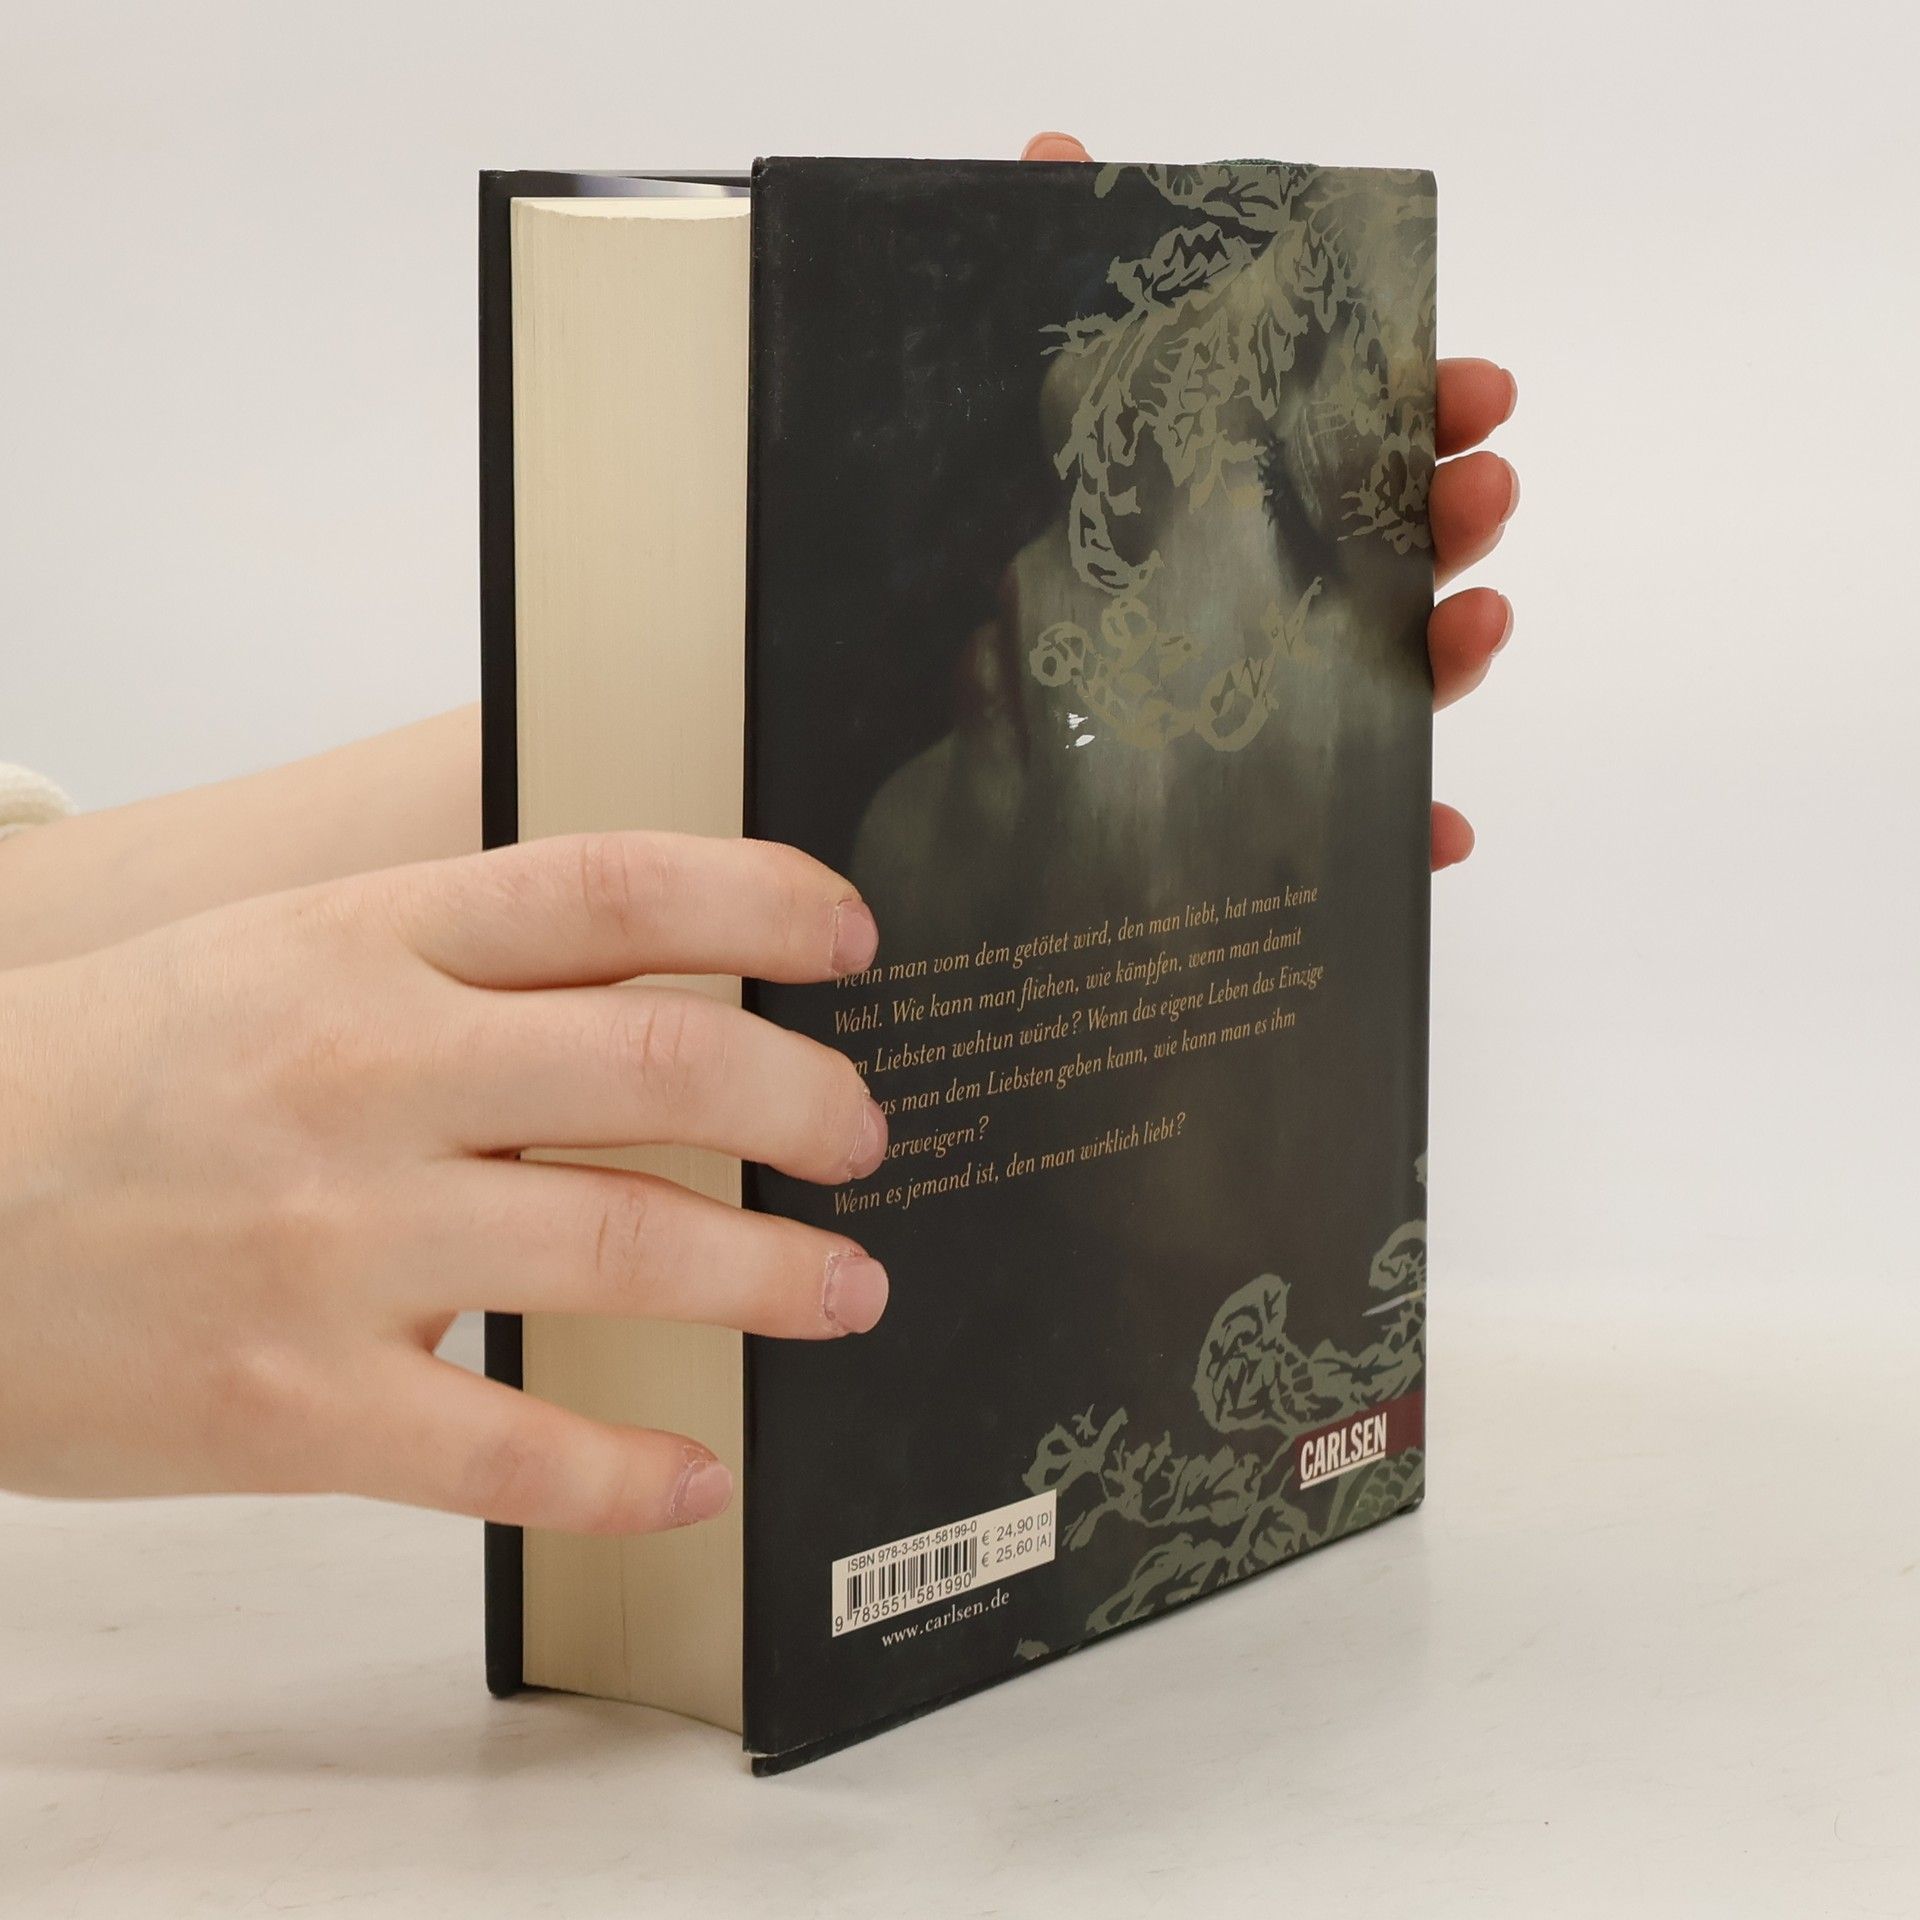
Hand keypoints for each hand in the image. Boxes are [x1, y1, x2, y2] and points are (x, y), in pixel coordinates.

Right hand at [0, 834, 887, 1530]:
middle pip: (665, 1063)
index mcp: (363, 947)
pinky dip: (629, 1474)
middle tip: (863, 1136)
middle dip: (807, 1101)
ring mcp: (336, 1243)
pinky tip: (697, 1477)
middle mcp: (368, 1076)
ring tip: (846, 1291)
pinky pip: (511, 1450)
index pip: (613, 887)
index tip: (850, 938)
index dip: (763, 901)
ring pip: (627, 1245)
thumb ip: (449, 961)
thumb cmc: (97, 1080)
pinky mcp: (296, 1404)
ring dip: (775, 1276)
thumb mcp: (270, 958)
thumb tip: (640, 981)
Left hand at [1025, 133, 1518, 871]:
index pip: (1331, 460)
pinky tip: (1439, 838)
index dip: (1409, 417)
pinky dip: (1398, 844)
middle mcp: (1244, 625)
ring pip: (1374, 697)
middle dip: (1441, 519)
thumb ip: (1064, 315)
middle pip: (1370, 572)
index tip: (1472, 386)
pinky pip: (1333, 850)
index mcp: (1211, 528)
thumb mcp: (1032, 454)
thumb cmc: (1010, 611)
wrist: (931, 806)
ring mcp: (1254, 735)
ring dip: (1440, 657)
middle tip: (1484, 481)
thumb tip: (1054, 145)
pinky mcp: (1242, 840)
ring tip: (1476, 624)